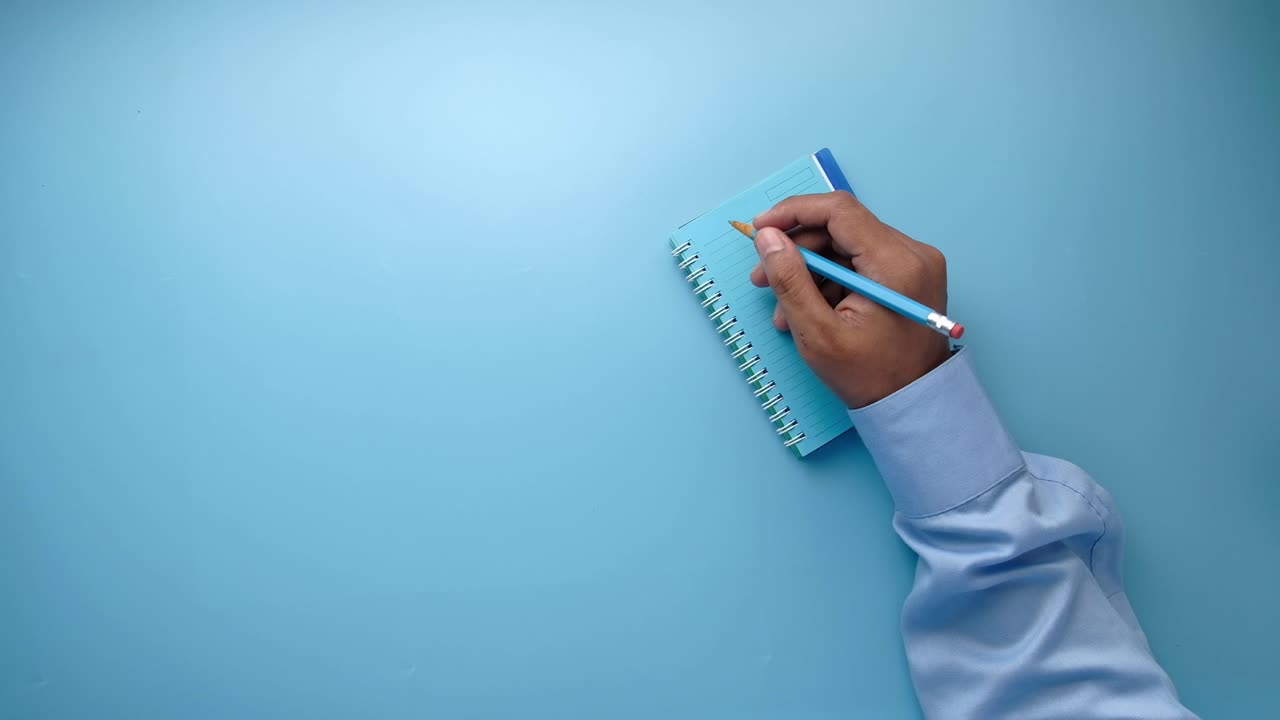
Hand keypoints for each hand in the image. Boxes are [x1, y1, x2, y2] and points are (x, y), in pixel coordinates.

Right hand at [749, 191, 950, 407]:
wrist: (914, 404)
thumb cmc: (870, 377)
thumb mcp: (818, 334)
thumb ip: (789, 281)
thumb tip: (767, 238)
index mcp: (895, 265)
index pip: (839, 212)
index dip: (793, 213)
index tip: (760, 230)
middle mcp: (913, 253)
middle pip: (841, 227)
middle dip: (796, 250)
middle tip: (761, 277)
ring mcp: (914, 263)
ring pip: (847, 245)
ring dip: (810, 269)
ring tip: (784, 308)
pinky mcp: (909, 275)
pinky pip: (860, 262)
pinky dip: (831, 279)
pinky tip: (810, 309)